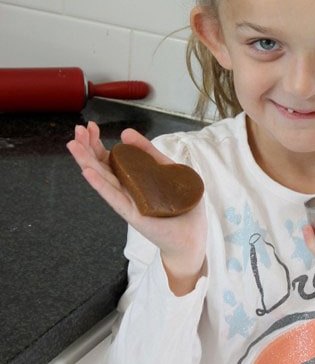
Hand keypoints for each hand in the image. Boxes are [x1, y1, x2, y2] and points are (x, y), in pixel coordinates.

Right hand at [67, 121, 206, 291]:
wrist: (192, 236)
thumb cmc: (180, 206)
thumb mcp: (167, 170)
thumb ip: (149, 152)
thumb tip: (126, 133)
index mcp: (132, 179)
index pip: (109, 159)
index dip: (97, 143)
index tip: (90, 127)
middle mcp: (126, 190)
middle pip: (102, 166)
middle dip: (88, 147)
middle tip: (77, 129)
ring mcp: (128, 203)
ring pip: (103, 180)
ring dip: (87, 162)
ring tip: (73, 146)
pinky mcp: (134, 215)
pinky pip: (115, 198)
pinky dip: (101, 186)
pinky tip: (88, 172)